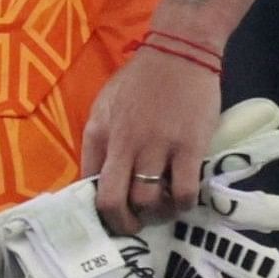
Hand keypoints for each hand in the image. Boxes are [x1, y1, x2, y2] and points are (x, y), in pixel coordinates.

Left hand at [82, 46, 219, 232]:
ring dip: (155, 214)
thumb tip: (95, 180)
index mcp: (100, 133)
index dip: (97, 208)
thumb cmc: (142, 79)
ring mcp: (158, 146)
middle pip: (112, 202)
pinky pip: (183, 191)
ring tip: (163, 209)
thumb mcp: (106, 105)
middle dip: (121, 224)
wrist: (181, 50)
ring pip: (148, 201)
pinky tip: (184, 200)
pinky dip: (182, 205)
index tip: (110, 216)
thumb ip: (99, 141)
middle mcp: (124, 144)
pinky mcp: (190, 146)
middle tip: (133, 226)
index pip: (88, 185)